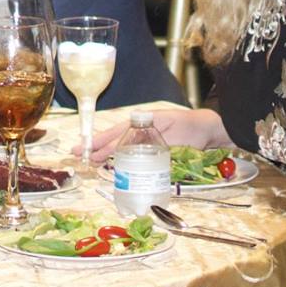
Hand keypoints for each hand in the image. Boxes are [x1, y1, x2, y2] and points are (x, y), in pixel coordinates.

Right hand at [91, 107, 226, 160]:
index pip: (117, 132)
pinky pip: (130, 154)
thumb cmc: (191, 127)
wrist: (208, 132)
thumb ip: (151, 136)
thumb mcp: (171, 130)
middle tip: (77, 153)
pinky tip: (110, 165)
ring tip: (88, 160)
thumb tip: (130, 142)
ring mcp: (145, 140)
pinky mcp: (151, 150)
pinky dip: (118, 158)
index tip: (88, 148)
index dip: (102, 141)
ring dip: (104, 154)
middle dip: (96, 147)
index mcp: (142, 122)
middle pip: (114, 139)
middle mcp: (140, 130)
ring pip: (120, 147)